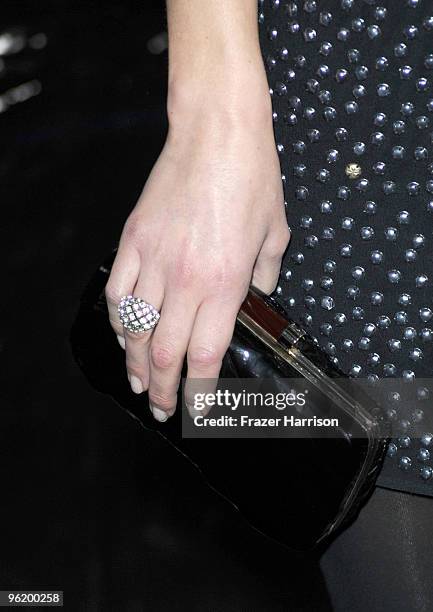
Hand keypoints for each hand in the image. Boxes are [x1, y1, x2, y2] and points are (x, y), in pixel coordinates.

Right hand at [105, 104, 289, 421]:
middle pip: (167, 353)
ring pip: (136, 329)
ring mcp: (154, 260)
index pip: (205, 355)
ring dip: (135, 364)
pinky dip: (117, 320)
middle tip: (162, 409)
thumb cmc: (252, 179)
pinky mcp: (134, 240)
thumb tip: (255, 300)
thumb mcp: (276, 234)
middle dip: (164, 391)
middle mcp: (186, 279)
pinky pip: (117, 291)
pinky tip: (122, 336)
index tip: (197, 409)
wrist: (217, 133)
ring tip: (138, 384)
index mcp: (226, 283)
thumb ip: (265, 278)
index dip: (199, 392)